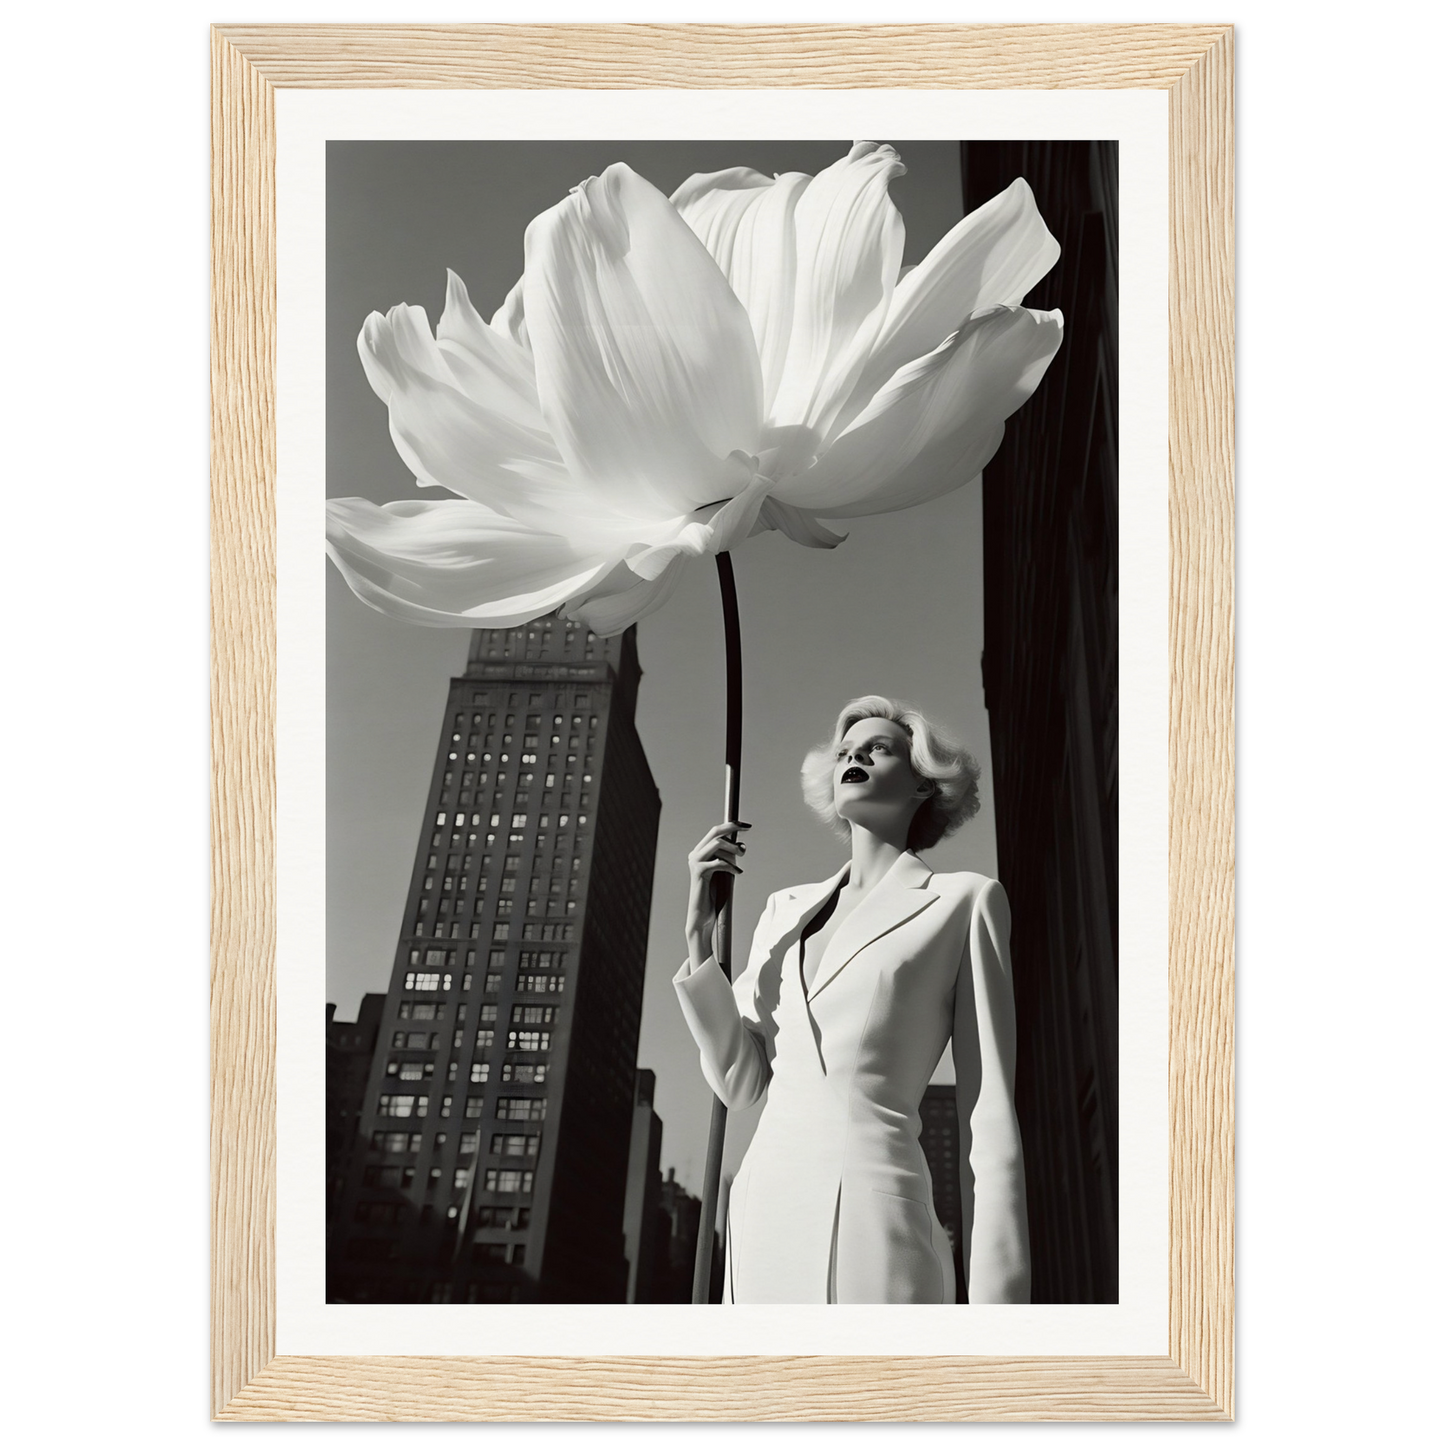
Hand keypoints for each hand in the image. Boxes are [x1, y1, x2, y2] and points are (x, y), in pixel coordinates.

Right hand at [685, 821, 750, 967]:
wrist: (703, 916)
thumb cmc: (714, 895)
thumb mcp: (724, 872)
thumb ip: (728, 858)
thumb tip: (741, 847)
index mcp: (700, 852)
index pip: (715, 832)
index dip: (731, 825)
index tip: (746, 826)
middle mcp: (695, 854)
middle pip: (714, 832)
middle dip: (732, 828)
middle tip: (748, 830)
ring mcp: (695, 862)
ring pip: (717, 844)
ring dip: (733, 849)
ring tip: (741, 857)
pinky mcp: (698, 872)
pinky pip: (718, 861)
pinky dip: (731, 865)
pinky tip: (738, 873)